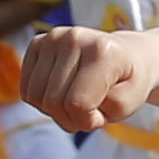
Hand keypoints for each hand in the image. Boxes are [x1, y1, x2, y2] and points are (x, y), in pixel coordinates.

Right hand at [15, 25, 158, 132]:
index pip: (78, 104)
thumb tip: (75, 105)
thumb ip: (110, 110)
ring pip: (36, 97)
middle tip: (89, 110)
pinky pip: (27, 89)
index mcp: (102, 51)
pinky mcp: (38, 42)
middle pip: (53, 102)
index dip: (87, 121)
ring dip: (55, 111)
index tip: (101, 115)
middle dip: (70, 118)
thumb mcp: (132, 102)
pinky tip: (61, 92)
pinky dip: (42, 99)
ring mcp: (53, 37)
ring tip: (75, 101)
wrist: (127, 55)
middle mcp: (75, 38)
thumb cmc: (128, 81)